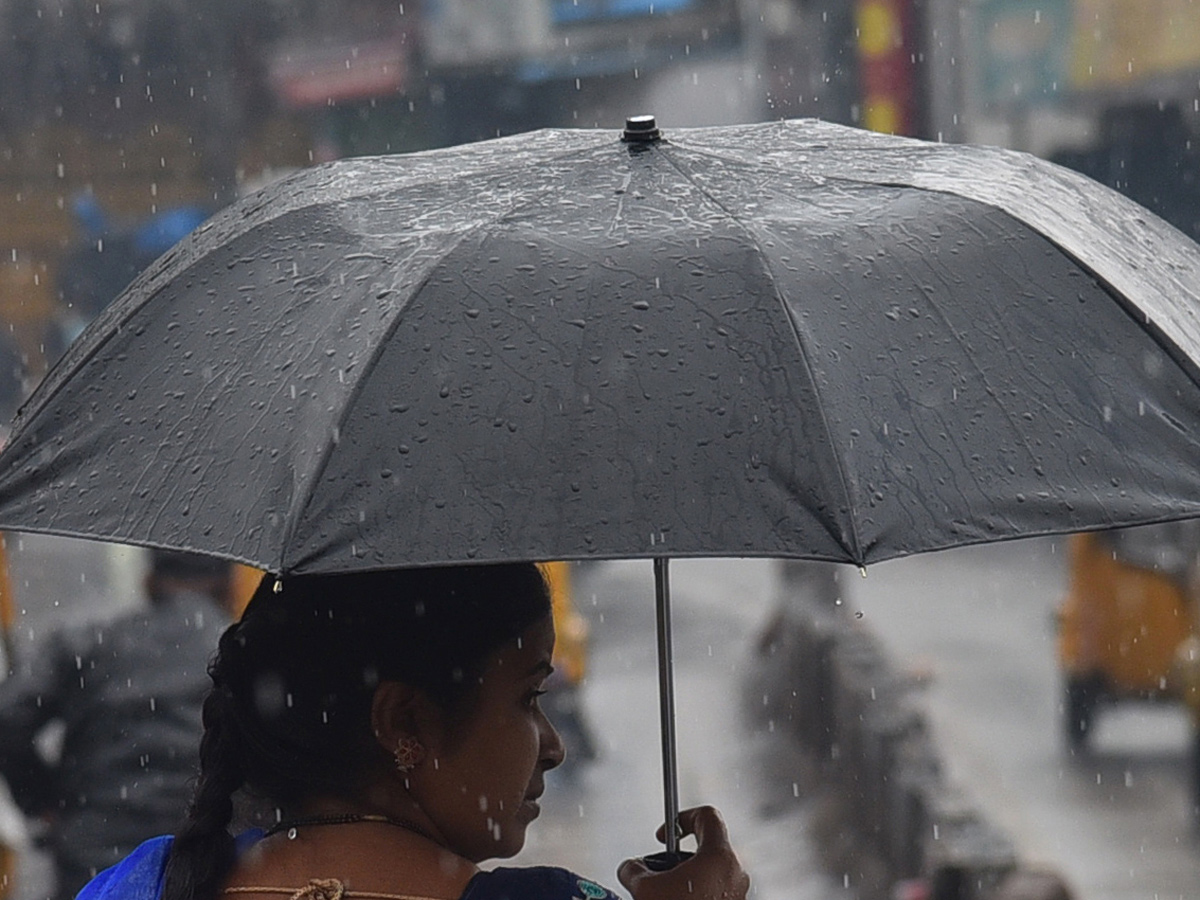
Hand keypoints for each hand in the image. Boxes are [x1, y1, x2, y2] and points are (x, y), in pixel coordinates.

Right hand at [617, 806, 749, 899]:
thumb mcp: (645, 888)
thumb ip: (634, 869)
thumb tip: (631, 869)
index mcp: (719, 856)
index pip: (707, 816)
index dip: (682, 817)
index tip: (667, 833)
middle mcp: (735, 872)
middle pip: (707, 846)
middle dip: (679, 858)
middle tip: (661, 872)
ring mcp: (738, 892)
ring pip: (710, 872)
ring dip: (687, 878)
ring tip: (666, 895)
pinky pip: (715, 891)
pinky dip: (696, 894)